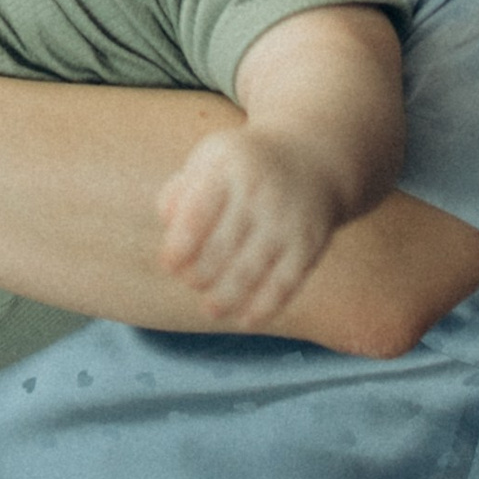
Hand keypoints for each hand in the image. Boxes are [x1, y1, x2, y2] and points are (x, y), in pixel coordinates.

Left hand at [158, 124, 341, 328]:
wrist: (312, 159)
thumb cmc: (242, 166)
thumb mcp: (209, 160)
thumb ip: (180, 191)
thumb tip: (167, 223)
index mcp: (227, 169)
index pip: (197, 215)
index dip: (179, 247)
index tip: (168, 264)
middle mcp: (260, 194)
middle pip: (222, 248)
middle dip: (200, 275)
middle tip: (190, 282)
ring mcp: (287, 221)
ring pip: (252, 271)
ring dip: (227, 297)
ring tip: (211, 308)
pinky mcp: (309, 244)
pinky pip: (284, 284)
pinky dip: (264, 308)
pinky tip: (245, 319)